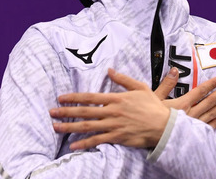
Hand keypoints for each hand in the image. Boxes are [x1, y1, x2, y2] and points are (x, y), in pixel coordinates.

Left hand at [49, 68, 169, 149]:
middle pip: (84, 111)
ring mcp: (113, 125)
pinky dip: (84, 143)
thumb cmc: (152, 106)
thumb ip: (123, 79)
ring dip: (69, 127)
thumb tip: (109, 70)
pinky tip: (73, 145)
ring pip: (87, 127)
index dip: (74, 97)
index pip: (89, 97)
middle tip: (51, 112)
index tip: (61, 98)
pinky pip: (97, 141)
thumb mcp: (140, 87)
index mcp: (116, 98)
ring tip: (56, 127)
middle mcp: (112, 111)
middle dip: (65, 112)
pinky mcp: (117, 138)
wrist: (164, 125)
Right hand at [154, 67, 215, 128]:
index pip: (201, 91)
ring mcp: (194, 125)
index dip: (212, 84)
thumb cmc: (151, 119)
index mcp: (182, 103)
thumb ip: (166, 84)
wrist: (152, 137)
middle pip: (210, 101)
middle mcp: (191, 113)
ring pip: (212, 113)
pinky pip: (209, 127)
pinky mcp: (194, 134)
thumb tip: (175, 70)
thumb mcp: (155, 98)